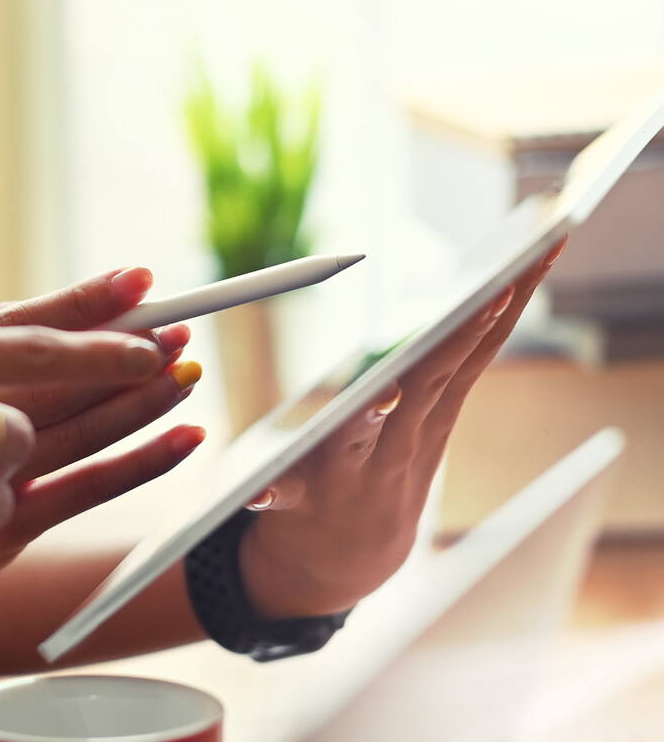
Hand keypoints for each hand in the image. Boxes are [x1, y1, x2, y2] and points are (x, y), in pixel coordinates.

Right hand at [0, 266, 201, 485]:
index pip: (20, 324)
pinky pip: (86, 490)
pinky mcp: (2, 533)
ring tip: (185, 375)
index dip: (86, 300)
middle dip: (127, 348)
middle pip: (59, 374)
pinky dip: (144, 463)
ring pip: (83, 431)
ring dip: (144, 400)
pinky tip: (187, 437)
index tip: (137, 280)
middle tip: (176, 332)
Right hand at [237, 239, 566, 619]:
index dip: (385, 403)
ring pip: (471, 358)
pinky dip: (506, 310)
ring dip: (506, 305)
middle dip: (459, 336)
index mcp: (345, 463)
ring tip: (540, 248)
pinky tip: (536, 264)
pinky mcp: (446, 415)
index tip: (394, 387)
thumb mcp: (281, 505)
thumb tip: (262, 493)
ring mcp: (429, 427)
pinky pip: (480, 354)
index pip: (368, 427)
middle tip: (494, 290)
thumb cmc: (300, 513)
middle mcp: (398, 444)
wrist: (346, 554)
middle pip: (434, 383)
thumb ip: (273, 491)